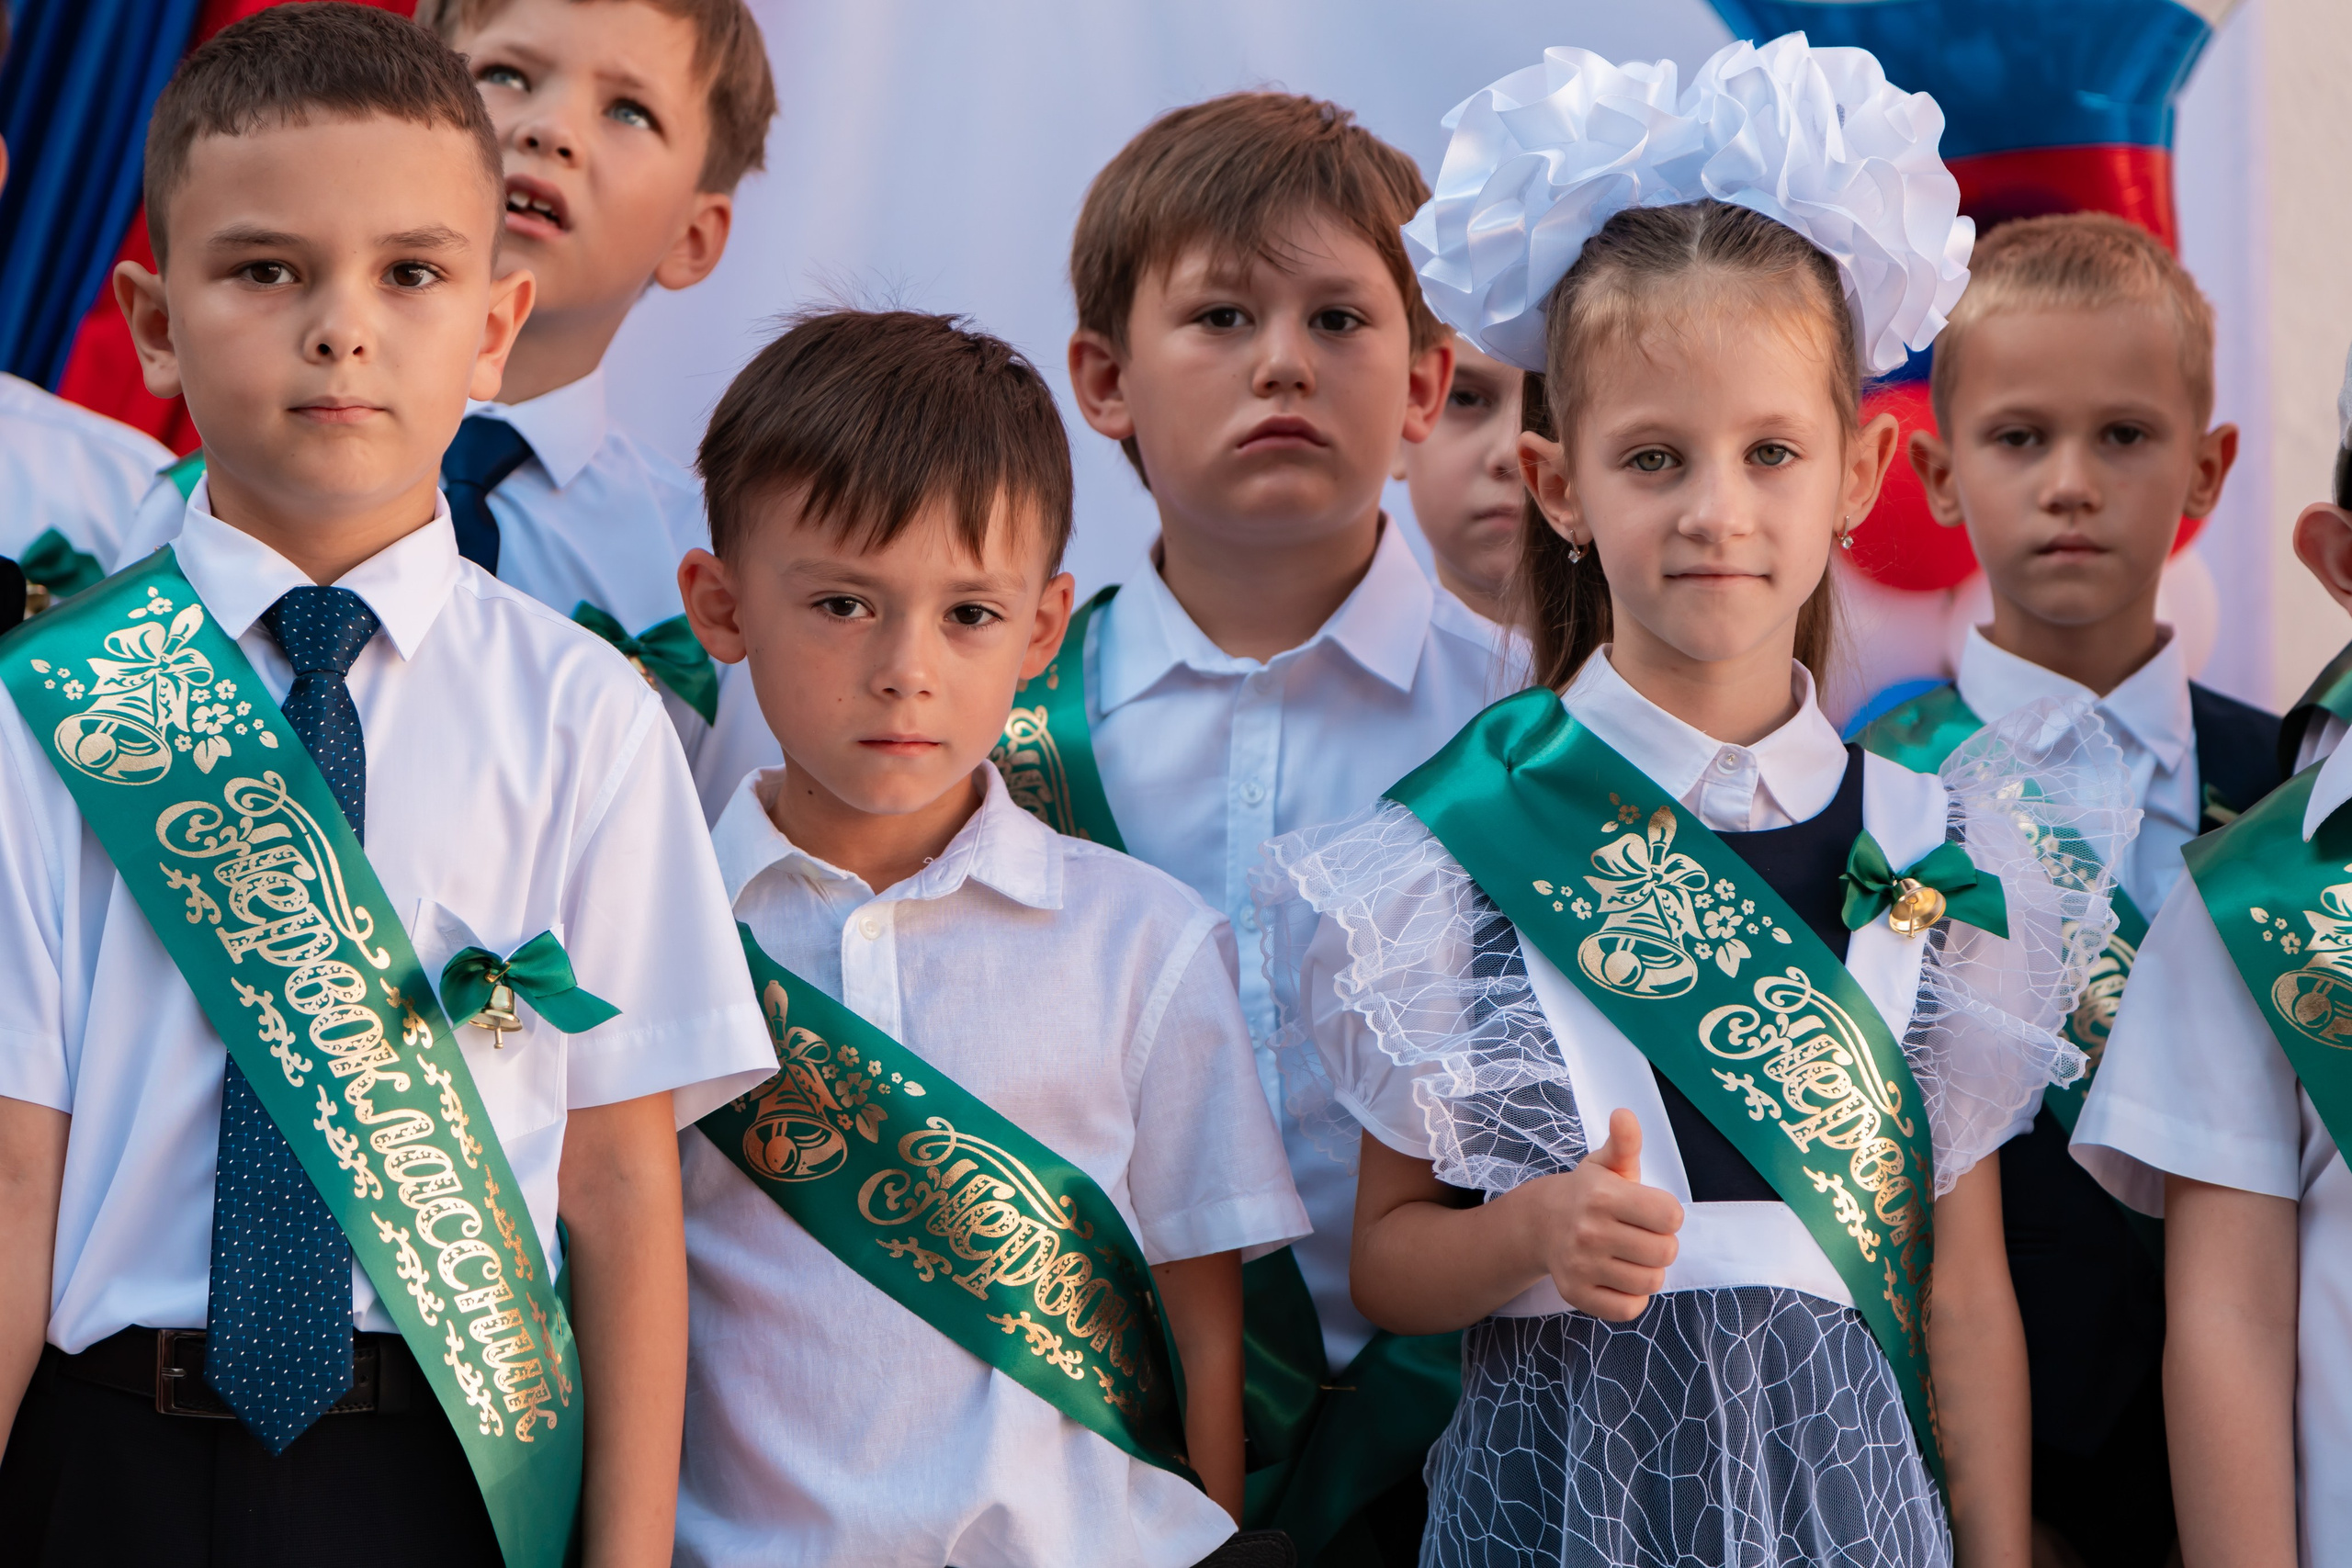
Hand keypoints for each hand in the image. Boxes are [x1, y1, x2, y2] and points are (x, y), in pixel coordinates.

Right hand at [1509, 1109, 1681, 1320]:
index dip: (1668, 1214)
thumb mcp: (1606, 1164)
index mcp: (1602, 1196)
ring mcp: (1581, 1266)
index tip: (1652, 1211)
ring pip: (1650, 1282)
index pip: (1671, 1216)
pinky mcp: (1577, 1294)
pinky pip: (1629, 1309)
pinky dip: (1632, 1297)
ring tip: (1631, 1255)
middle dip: (1661, 1244)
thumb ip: (1624, 1142)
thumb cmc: (1588, 1193)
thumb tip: (1625, 1114)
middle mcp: (1589, 1232)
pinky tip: (1619, 1278)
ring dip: (1648, 1271)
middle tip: (1641, 1235)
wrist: (1539, 1224)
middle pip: (1665, 1252)